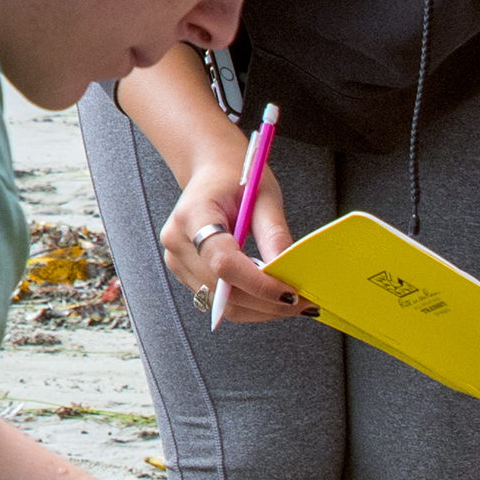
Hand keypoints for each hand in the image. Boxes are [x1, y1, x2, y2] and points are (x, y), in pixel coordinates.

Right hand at [158, 131, 306, 321]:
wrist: (210, 171)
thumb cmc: (235, 177)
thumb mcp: (263, 196)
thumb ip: (274, 235)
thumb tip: (288, 273)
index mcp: (192, 215)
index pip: (224, 262)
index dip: (258, 284)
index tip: (291, 293)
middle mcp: (177, 242)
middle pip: (223, 290)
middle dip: (266, 302)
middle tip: (303, 303)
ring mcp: (176, 261)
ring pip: (222, 304)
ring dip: (260, 309)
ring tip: (290, 301)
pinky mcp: (184, 274)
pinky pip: (219, 302)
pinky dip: (249, 304)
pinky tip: (270, 296)